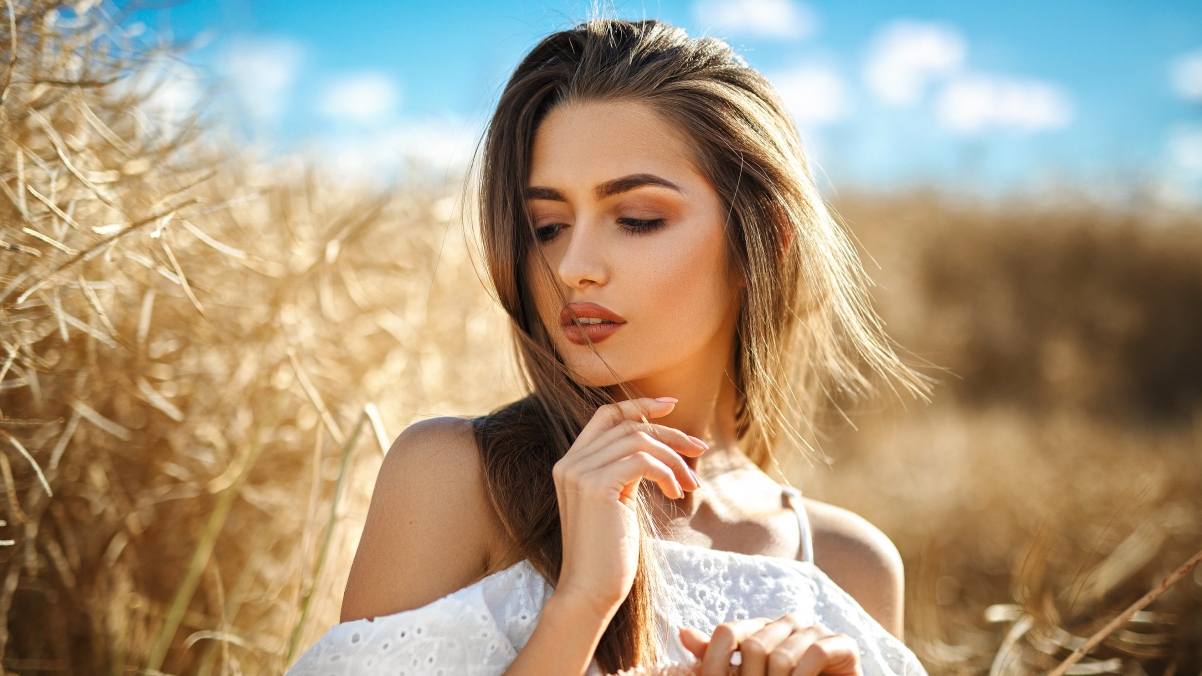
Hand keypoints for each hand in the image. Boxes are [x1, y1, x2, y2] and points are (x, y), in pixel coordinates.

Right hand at [552, 397, 706, 618]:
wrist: (589, 591)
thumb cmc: (608, 554)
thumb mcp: (617, 502)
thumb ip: (624, 472)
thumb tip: (660, 450)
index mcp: (572, 463)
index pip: (605, 415)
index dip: (638, 405)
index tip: (670, 406)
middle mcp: (570, 462)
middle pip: (629, 426)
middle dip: (670, 434)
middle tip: (700, 450)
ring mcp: (580, 473)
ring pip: (639, 440)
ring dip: (674, 459)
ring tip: (690, 484)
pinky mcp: (596, 487)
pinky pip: (643, 461)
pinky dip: (667, 472)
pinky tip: (676, 493)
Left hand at [679, 617, 861, 675]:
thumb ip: (715, 658)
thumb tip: (682, 632)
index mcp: (760, 629)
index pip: (727, 632)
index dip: (714, 662)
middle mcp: (786, 623)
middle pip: (752, 645)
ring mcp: (814, 630)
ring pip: (781, 655)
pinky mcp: (841, 643)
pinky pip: (814, 653)